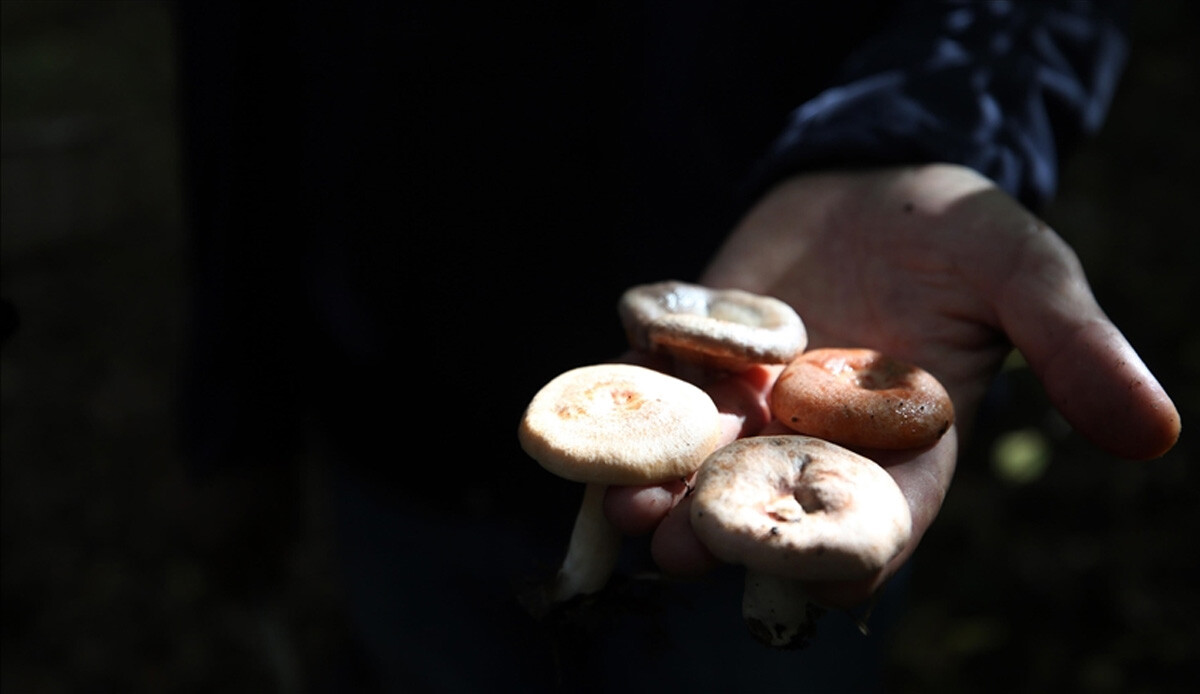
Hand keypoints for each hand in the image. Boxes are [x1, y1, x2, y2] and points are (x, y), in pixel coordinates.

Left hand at [606, 163, 1180, 607]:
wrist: (867, 176)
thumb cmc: (956, 228)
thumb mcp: (1021, 273)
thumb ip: (1072, 347)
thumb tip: (1156, 432)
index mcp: (903, 454)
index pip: (876, 527)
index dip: (844, 551)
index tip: (808, 565)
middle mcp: (816, 449)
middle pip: (770, 513)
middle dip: (727, 535)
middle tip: (684, 549)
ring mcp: (749, 416)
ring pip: (698, 474)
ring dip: (659, 496)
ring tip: (624, 509)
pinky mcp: (696, 373)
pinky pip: (653, 409)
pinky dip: (623, 423)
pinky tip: (584, 433)